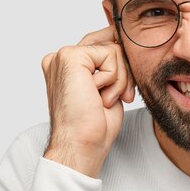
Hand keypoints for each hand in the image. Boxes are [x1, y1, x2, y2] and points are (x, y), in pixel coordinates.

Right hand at [41, 26, 134, 177]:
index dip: (122, 68)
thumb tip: (127, 45)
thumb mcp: (109, 88)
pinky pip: (111, 54)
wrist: (81, 146)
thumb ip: (112, 65)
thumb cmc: (94, 126)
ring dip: (119, 80)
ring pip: (115, 50)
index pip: (106, 46)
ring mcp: (63, 56)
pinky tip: (98, 96)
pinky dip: (114, 78)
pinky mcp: (70, 57)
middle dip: (124, 74)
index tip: (123, 94)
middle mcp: (62, 58)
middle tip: (120, 98)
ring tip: (103, 100)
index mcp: (68, 66)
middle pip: (112, 45)